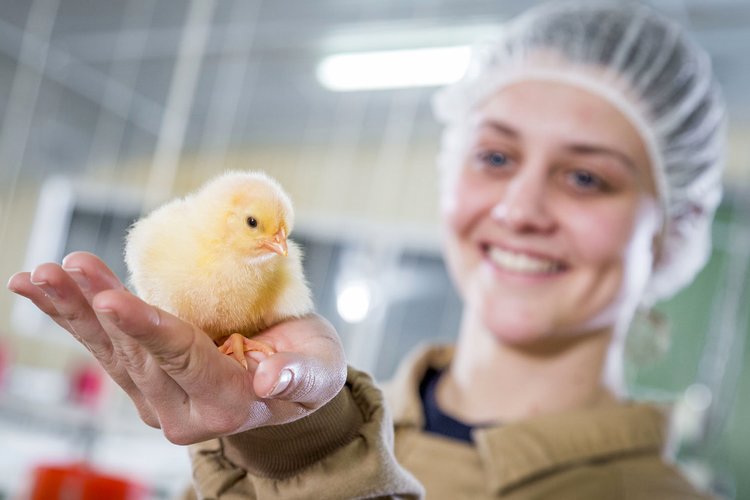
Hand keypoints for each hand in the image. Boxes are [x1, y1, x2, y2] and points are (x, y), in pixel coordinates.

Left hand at [7, 251, 346, 444]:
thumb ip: (300, 376)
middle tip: (65, 268)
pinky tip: (40, 290)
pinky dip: (71, 316)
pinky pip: (103, 347)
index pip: (185, 361)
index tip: (111, 301)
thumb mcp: (320, 371)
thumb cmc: (309, 369)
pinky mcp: (142, 379)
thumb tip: (268, 379)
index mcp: (229, 404)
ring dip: (72, 310)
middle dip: (98, 309)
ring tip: (41, 275)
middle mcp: (182, 409)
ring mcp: (155, 397)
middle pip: (136, 353)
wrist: (285, 382)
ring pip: (109, 351)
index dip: (149, 329)